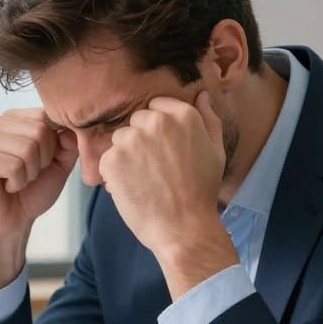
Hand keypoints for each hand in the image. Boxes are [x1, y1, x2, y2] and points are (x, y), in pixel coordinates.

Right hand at [0, 108, 78, 292]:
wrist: (11, 223)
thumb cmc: (32, 191)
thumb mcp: (60, 163)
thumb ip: (69, 142)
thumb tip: (70, 128)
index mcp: (11, 118)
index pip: (45, 116)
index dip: (53, 146)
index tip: (40, 163)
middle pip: (39, 131)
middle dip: (42, 161)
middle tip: (27, 175)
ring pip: (27, 148)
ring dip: (29, 173)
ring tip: (16, 181)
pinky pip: (13, 166)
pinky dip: (17, 182)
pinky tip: (7, 187)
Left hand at [98, 92, 237, 298]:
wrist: (183, 228)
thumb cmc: (201, 192)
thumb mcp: (216, 151)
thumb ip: (208, 119)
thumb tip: (200, 95)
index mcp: (182, 115)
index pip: (156, 107)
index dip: (156, 129)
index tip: (162, 149)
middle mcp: (155, 122)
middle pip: (135, 121)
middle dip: (140, 140)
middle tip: (153, 168)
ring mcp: (131, 140)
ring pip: (119, 140)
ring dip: (125, 156)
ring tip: (143, 180)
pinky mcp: (112, 160)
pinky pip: (106, 159)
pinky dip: (113, 173)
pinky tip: (131, 188)